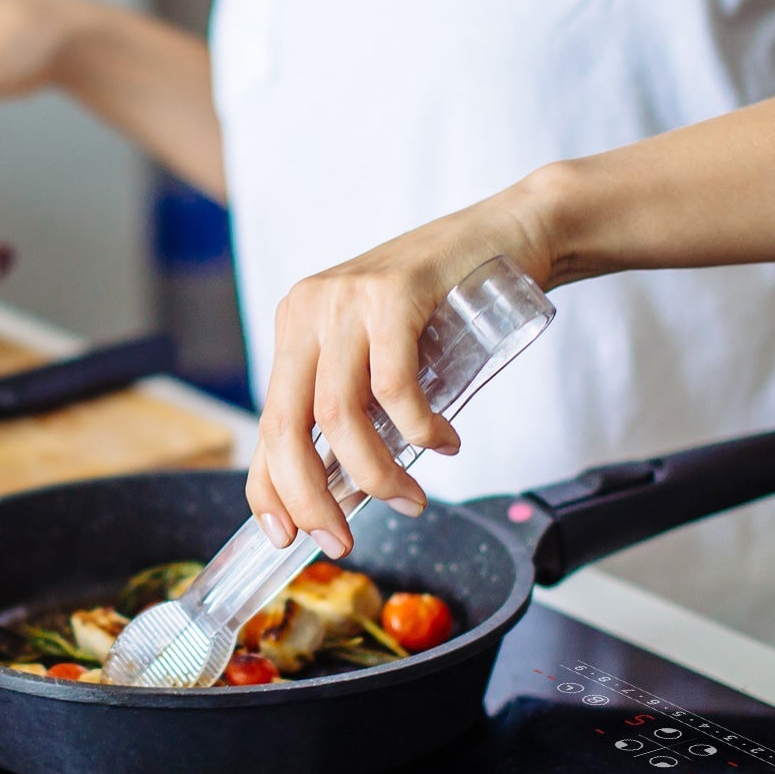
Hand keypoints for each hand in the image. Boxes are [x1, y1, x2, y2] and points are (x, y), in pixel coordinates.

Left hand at [246, 187, 555, 557]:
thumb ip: (358, 406)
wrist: (509, 233)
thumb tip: (341, 491)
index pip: (266, 424)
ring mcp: (345, 298)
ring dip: (374, 474)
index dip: (268, 489)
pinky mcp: (391, 292)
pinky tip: (443, 442)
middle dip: (310, 498)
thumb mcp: (383, 355)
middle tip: (340, 540)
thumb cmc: (449, 304)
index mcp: (295, 327)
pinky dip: (418, 430)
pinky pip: (392, 387)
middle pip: (285, 426)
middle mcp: (307, 310)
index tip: (285, 538)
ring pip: (337, 415)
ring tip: (411, 498)